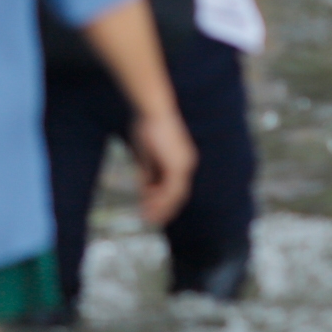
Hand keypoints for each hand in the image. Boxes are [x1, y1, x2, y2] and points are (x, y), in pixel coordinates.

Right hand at [129, 107, 198, 225]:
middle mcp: (186, 163)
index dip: (163, 200)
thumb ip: (148, 172)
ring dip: (161, 208)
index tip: (150, 209)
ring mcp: (184, 164)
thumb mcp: (146, 155)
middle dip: (163, 209)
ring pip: (175, 195)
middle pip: (178, 194)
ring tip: (147, 217)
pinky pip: (171, 190)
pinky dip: (160, 201)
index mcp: (181, 159)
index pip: (175, 186)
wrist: (153, 111)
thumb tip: (145, 188)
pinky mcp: (178, 165)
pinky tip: (149, 207)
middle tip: (149, 220)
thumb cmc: (147, 126)